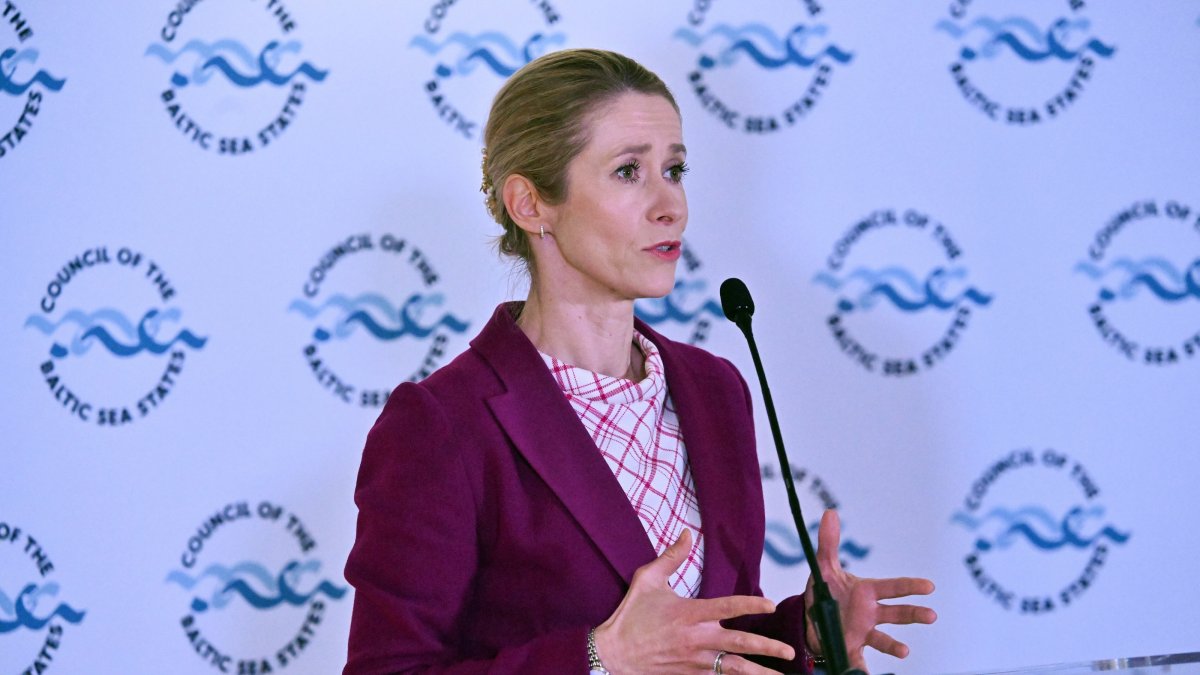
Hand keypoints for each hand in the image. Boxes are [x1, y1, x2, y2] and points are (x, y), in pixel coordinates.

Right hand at [594, 529, 795, 673]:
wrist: (613, 653)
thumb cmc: (631, 614)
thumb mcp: (647, 579)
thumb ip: (671, 557)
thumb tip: (687, 533)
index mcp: (689, 613)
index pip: (728, 607)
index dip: (752, 604)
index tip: (771, 604)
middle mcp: (696, 639)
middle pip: (739, 643)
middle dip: (767, 648)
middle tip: (789, 651)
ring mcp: (694, 661)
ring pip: (733, 669)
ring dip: (758, 673)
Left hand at [804, 510, 936, 671]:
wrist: (810, 618)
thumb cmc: (825, 591)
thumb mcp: (824, 567)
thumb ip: (828, 542)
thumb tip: (830, 512)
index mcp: (868, 592)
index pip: (893, 587)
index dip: (910, 586)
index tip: (929, 586)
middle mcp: (871, 613)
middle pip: (897, 613)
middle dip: (914, 614)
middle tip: (931, 615)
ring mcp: (864, 632)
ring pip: (884, 639)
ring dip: (894, 646)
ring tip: (903, 651)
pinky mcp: (852, 648)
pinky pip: (860, 661)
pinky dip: (863, 670)